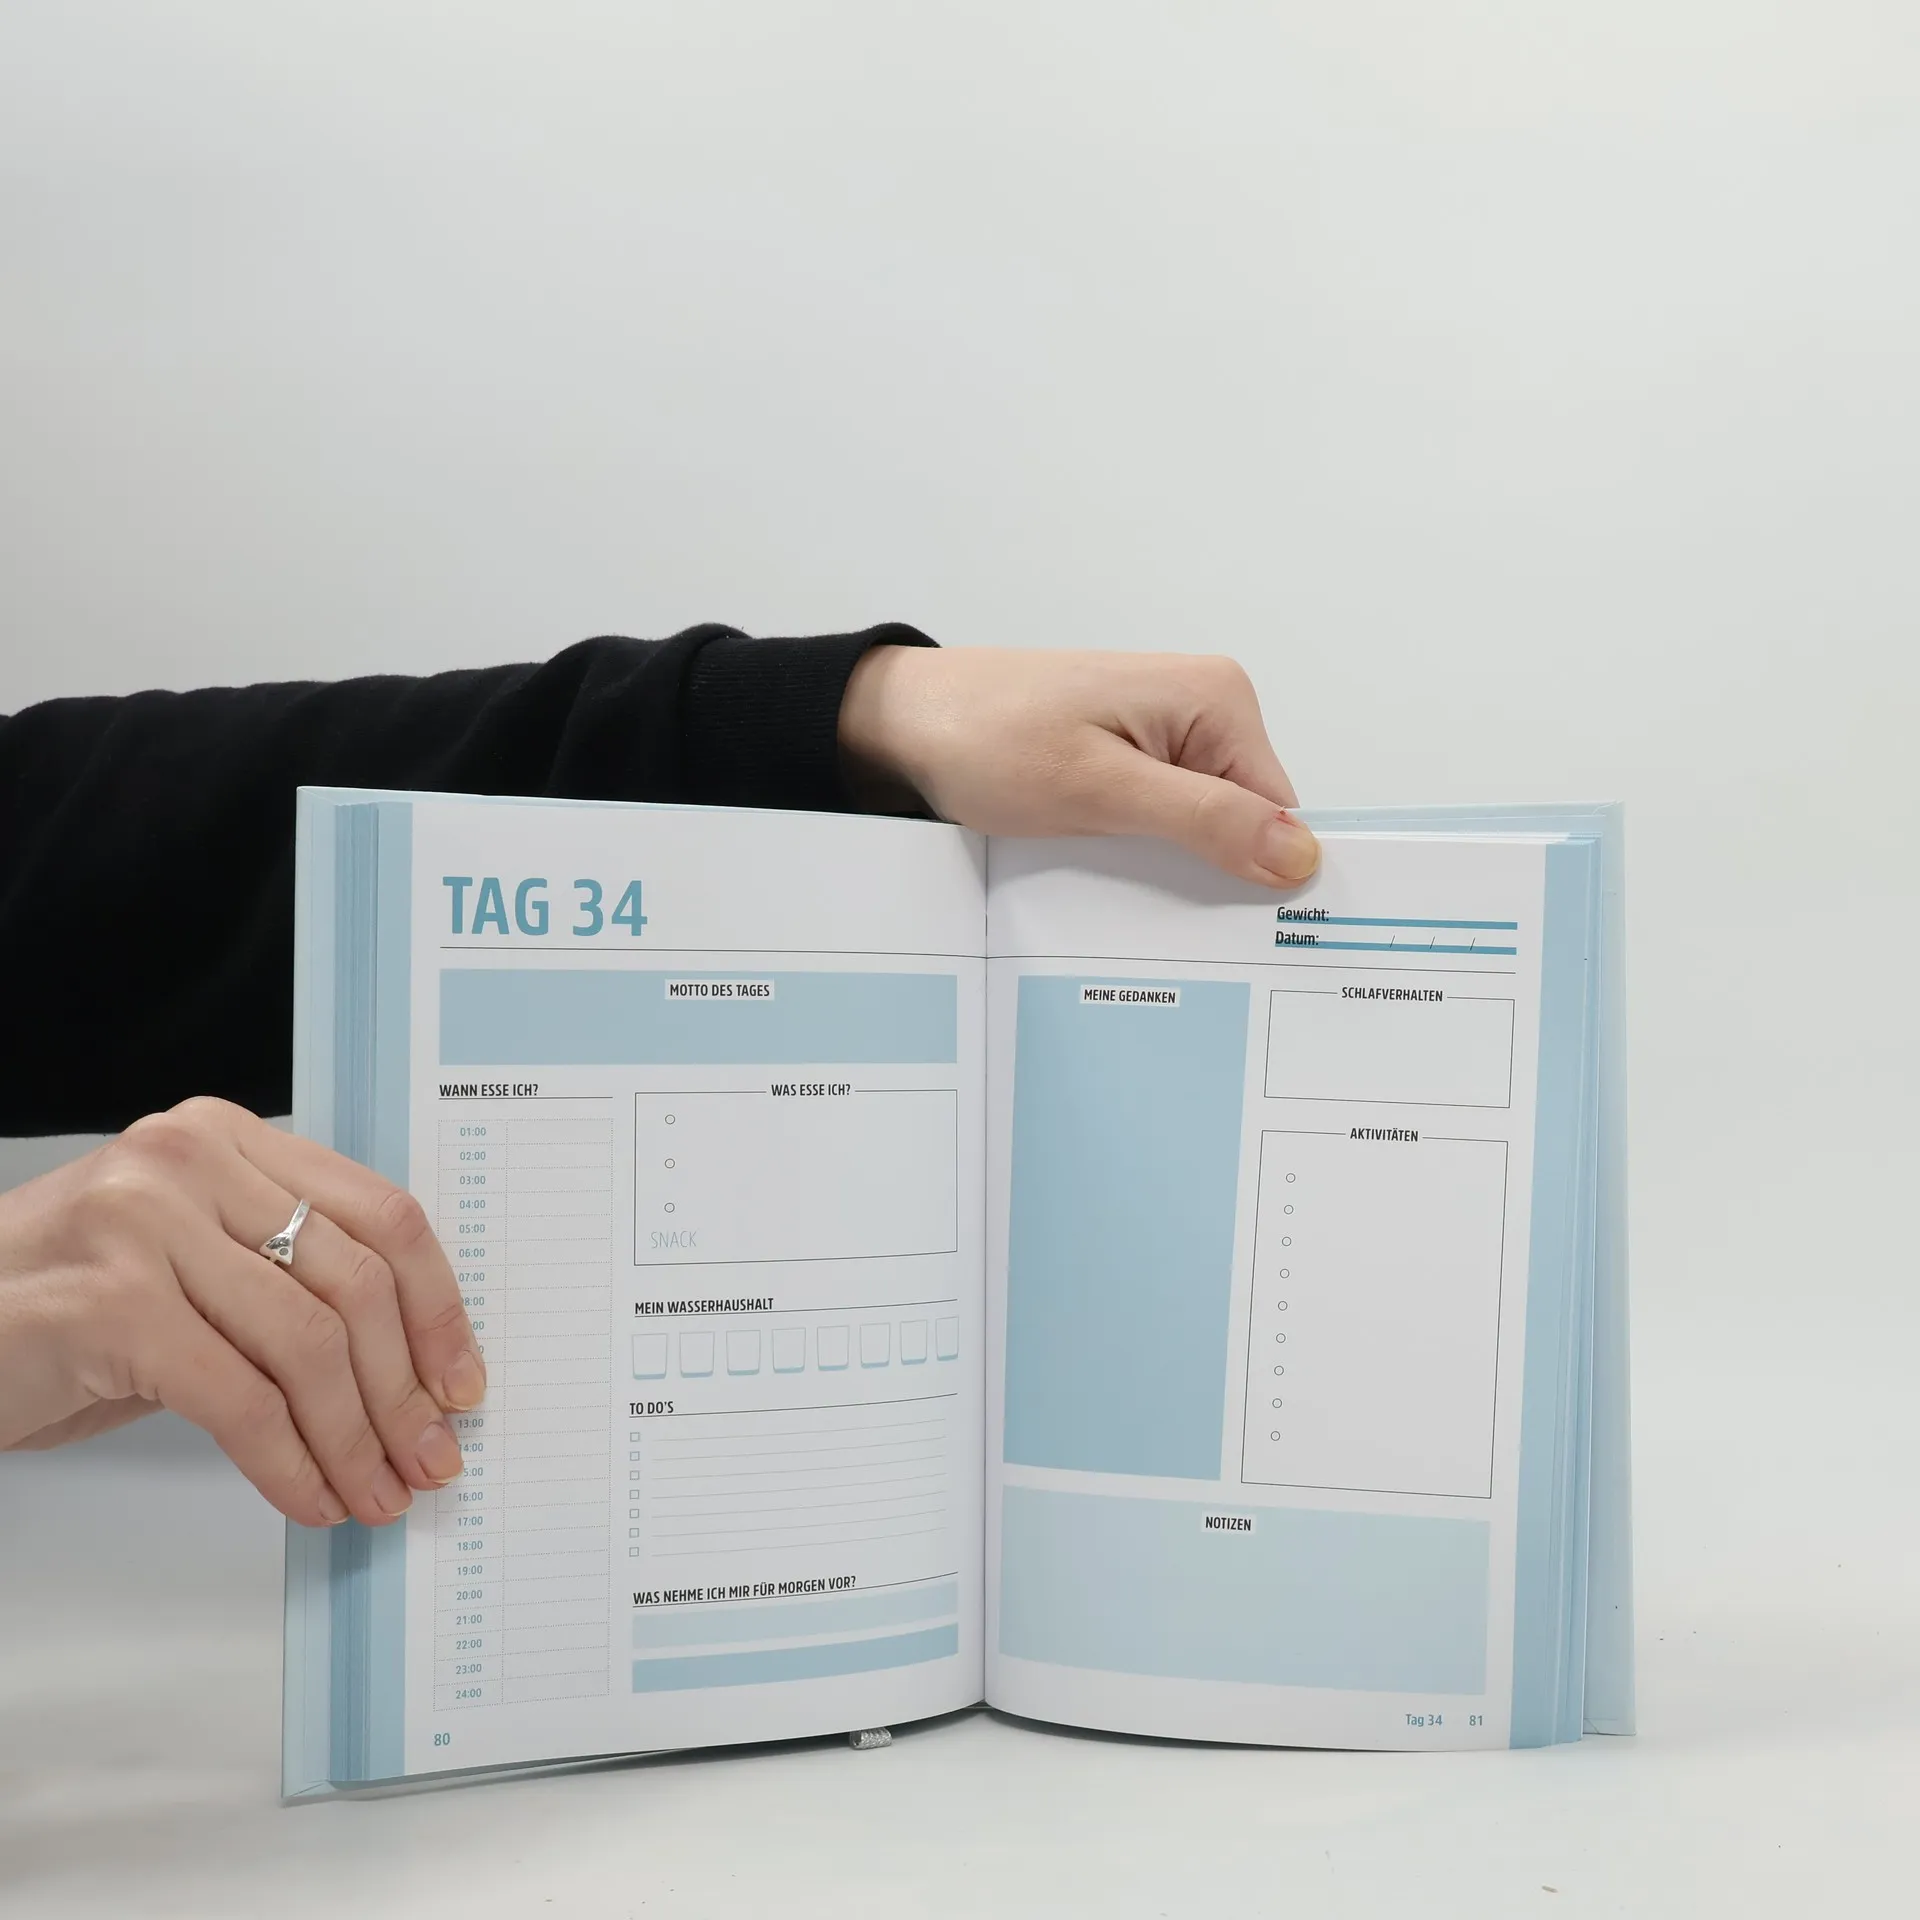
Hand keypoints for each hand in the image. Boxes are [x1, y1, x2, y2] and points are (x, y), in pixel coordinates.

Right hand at [0, 1097, 483, 1526]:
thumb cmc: (59, 1306)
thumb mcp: (186, 1264)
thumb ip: (283, 1281)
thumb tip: (404, 1373)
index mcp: (228, 1141)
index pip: (381, 1215)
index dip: (437, 1308)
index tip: (460, 1380)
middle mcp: (191, 1164)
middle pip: (357, 1282)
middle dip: (404, 1389)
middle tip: (428, 1457)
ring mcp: (146, 1227)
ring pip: (308, 1344)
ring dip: (355, 1439)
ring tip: (376, 1491)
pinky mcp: (109, 1307)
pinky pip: (241, 1401)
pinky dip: (290, 1464)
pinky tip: (309, 1499)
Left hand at [838, 647, 1319, 885]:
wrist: (905, 722)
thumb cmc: (988, 739)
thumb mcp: (1100, 790)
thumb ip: (1204, 820)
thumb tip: (1299, 854)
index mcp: (1217, 699)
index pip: (1280, 812)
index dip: (1257, 875)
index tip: (1230, 933)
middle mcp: (1205, 708)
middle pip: (1245, 822)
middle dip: (1207, 872)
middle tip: (1157, 915)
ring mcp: (1167, 733)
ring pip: (1202, 830)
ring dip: (1167, 866)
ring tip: (1120, 888)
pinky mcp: (1132, 757)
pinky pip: (1163, 821)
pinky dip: (1138, 852)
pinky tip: (1104, 869)